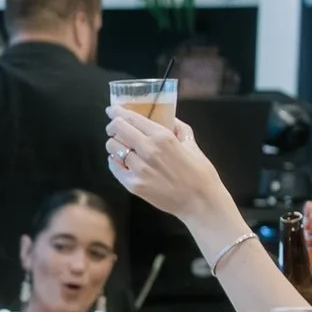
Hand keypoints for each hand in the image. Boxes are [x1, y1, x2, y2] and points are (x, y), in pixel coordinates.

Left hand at [105, 104, 235, 239]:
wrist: (199, 201)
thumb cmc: (199, 172)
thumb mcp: (191, 143)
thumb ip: (178, 127)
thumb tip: (169, 117)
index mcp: (162, 136)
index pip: (131, 118)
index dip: (117, 111)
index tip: (112, 110)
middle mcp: (148, 150)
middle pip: (117, 129)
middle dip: (113, 126)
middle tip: (114, 128)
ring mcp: (139, 168)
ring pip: (112, 148)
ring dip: (114, 145)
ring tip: (120, 146)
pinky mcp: (133, 185)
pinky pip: (114, 167)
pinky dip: (114, 162)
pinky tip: (120, 161)